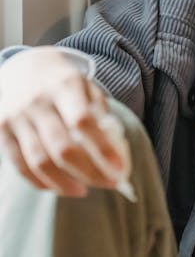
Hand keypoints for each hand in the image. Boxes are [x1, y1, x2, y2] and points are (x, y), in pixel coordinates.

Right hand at [0, 47, 126, 196]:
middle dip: (89, 172)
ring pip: (39, 162)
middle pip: (62, 148)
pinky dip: (40, 182)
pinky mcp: (1, 131)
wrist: (22, 66)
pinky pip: (20, 166)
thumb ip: (100, 113)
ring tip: (83, 190)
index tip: (120, 170)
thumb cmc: (62, 81)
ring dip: (64, 183)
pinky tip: (59, 186)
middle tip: (108, 183)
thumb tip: (115, 150)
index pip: (83, 122)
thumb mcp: (86, 86)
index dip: (102, 149)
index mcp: (64, 85)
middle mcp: (37, 101)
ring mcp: (16, 117)